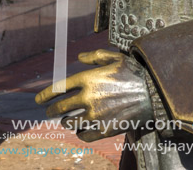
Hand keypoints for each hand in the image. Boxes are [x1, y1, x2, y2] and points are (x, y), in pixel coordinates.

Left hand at [35, 49, 153, 141]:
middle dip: (51, 110)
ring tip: (65, 121)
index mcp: (88, 79)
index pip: (58, 88)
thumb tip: (78, 58)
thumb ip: (94, 56)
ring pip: (71, 122)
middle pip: (61, 107)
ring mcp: (97, 115)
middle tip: (48, 112)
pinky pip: (85, 135)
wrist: (154, 93)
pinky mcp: (106, 129)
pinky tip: (80, 131)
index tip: (38, 100)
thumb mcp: (115, 57)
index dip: (45, 95)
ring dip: (65, 122)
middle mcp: (89, 97)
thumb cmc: (134, 73)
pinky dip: (80, 134)